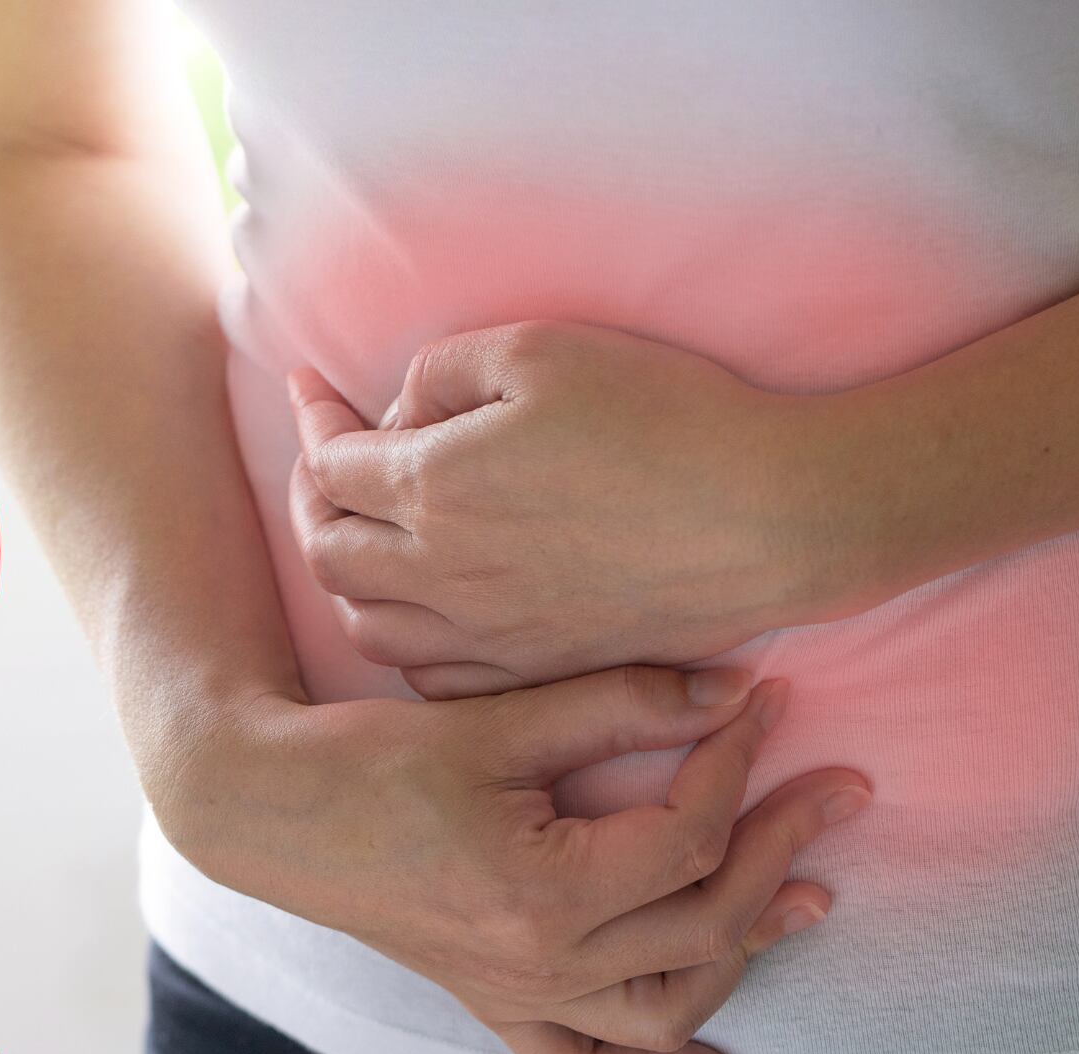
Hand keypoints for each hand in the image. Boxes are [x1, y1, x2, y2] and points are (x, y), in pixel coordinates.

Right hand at [156, 664, 871, 1053]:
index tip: (770, 703)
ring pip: (669, 1006)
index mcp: (545, 893)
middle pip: (703, 922)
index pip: (687, 836)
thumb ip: (622, 704)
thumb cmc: (373, 758)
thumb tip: (736, 693)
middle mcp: (541, 965)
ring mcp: (518, 997)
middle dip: (780, 846)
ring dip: (746, 953)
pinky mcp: (494, 1004)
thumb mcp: (498, 720)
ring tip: (807, 898)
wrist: (269, 811)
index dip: (740, 764)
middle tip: (833, 787)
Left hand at [288, 320, 916, 697]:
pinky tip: (424, 607)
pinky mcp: (534, 669)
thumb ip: (442, 370)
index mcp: (434, 489)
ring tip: (363, 536)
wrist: (767, 519)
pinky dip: (404, 641)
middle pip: (329, 551)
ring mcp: (488, 635)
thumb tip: (399, 415)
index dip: (313, 420)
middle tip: (326, 461)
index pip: (330, 463)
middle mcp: (444, 574)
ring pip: (368, 625)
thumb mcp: (541, 351)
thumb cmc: (664, 418)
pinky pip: (431, 677)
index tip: (311, 389)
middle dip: (312, 499)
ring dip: (348, 577)